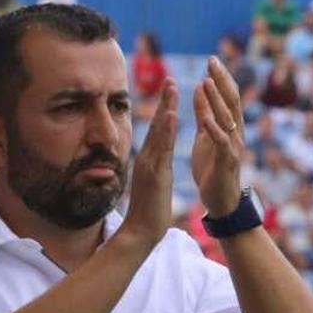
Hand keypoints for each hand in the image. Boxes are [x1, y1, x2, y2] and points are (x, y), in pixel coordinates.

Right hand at [120, 78, 178, 245]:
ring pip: (159, 132)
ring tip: (172, 88)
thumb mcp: (152, 186)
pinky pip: (162, 149)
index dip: (163, 111)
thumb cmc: (148, 213)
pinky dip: (166, 131)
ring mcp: (150, 166)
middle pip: (156, 126)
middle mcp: (147, 159)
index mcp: (149, 162)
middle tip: (170, 79)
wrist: (140, 232)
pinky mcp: (155, 174)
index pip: (157, 132)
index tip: (169, 92)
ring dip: (166, 108)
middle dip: (164, 102)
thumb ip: (153, 172)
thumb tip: (154, 164)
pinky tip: (171, 115)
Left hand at [192, 56, 244, 217]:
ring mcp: (234, 146)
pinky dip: (214, 130)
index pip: (228, 96)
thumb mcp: (205, 134)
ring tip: (207, 82)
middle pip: (232, 101)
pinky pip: (222, 144)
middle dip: (222, 81)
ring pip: (227, 119)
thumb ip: (204, 111)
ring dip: (216, 100)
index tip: (212, 59)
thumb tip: (201, 86)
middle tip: (213, 61)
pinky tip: (206, 119)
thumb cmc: (212, 166)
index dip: (221, 78)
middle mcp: (236, 132)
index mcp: (229, 125)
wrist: (220, 200)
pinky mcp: (227, 162)